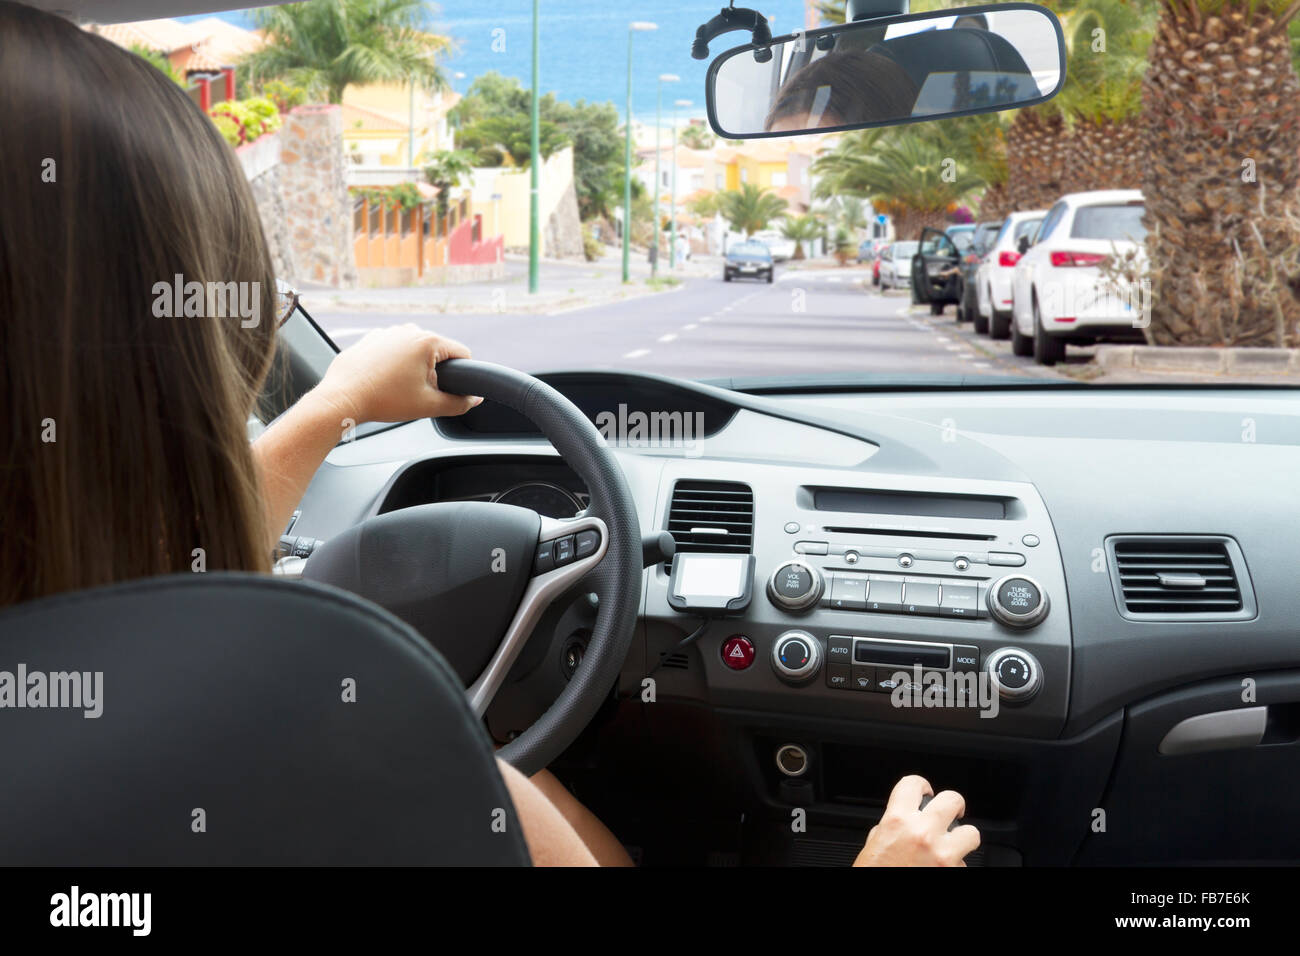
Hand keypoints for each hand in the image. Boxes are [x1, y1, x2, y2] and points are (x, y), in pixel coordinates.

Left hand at [313, 324, 480, 425]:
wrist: (342, 397)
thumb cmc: (383, 400)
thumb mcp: (428, 406)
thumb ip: (458, 403)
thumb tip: (474, 399)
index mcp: (427, 341)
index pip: (462, 353)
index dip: (462, 375)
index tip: (448, 390)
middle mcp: (408, 330)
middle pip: (437, 352)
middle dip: (434, 372)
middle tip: (417, 393)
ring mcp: (387, 332)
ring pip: (414, 351)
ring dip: (413, 367)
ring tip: (397, 388)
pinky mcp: (371, 338)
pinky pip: (393, 350)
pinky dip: (393, 364)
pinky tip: (382, 381)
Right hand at [853, 775, 979, 866]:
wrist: (876, 902)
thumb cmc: (874, 873)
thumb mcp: (874, 845)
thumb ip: (890, 827)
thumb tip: (902, 822)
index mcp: (897, 821)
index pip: (914, 783)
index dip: (921, 785)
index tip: (925, 790)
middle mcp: (923, 832)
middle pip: (952, 799)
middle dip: (953, 806)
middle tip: (950, 813)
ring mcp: (942, 854)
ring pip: (971, 832)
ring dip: (963, 839)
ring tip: (954, 845)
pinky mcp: (953, 872)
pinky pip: (966, 864)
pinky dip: (958, 866)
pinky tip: (944, 869)